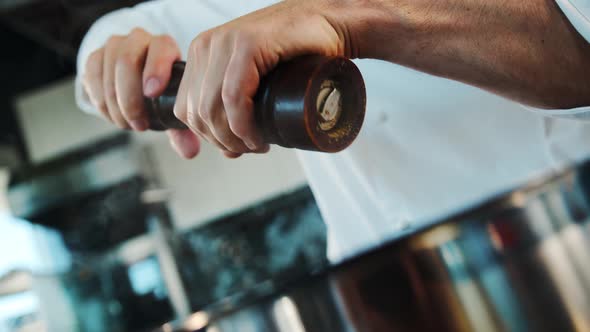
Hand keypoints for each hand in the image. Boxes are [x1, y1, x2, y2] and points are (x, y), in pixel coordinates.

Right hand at [82, 28, 199, 158]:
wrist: (135, 81)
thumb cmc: (162, 94)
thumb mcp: (173, 108)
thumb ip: (181, 129)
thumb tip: (190, 151)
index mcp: (166, 47)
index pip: (161, 48)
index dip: (156, 69)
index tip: (152, 93)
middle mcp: (139, 40)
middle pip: (127, 60)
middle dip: (130, 98)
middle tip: (139, 125)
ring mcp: (115, 46)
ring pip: (108, 69)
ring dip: (115, 104)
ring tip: (127, 124)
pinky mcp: (95, 56)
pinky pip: (91, 75)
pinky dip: (100, 100)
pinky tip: (111, 115)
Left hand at [172, 0, 347, 154]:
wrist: (330, 23)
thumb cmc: (300, 53)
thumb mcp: (256, 80)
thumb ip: (235, 106)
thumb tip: (226, 149)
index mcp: (203, 52)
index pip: (185, 108)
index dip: (207, 138)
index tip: (234, 148)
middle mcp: (208, 44)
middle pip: (196, 112)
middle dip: (222, 141)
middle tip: (250, 148)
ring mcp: (225, 42)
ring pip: (211, 107)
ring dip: (233, 137)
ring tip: (257, 144)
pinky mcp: (247, 44)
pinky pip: (233, 96)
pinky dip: (243, 124)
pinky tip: (257, 136)